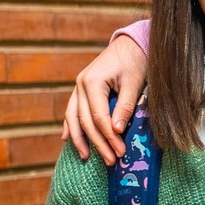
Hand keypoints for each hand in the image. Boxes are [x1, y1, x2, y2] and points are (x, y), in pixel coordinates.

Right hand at [62, 34, 149, 160]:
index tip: (120, 152)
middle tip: (110, 160)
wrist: (132, 43)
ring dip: (79, 138)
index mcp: (93, 82)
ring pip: (73, 117)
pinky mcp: (82, 88)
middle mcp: (81, 84)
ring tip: (85, 156)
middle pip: (85, 121)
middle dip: (97, 143)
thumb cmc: (136, 61)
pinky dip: (70, 124)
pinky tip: (67, 139)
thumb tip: (117, 131)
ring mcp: (79, 86)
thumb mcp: (135, 83)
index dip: (109, 137)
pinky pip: (72, 109)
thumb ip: (126, 107)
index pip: (98, 117)